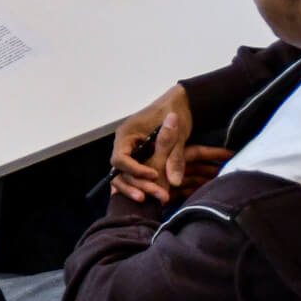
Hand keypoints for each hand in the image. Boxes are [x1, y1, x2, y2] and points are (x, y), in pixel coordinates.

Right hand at [106, 86, 231, 203]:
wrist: (180, 101)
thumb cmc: (175, 112)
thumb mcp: (178, 135)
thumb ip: (174, 158)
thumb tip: (173, 182)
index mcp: (126, 134)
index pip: (120, 159)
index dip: (135, 170)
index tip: (154, 176)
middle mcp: (124, 144)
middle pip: (122, 171)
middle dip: (139, 184)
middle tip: (159, 196)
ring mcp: (130, 151)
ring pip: (127, 175)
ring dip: (141, 187)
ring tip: (158, 199)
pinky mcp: (139, 156)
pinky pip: (135, 173)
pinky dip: (145, 183)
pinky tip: (156, 194)